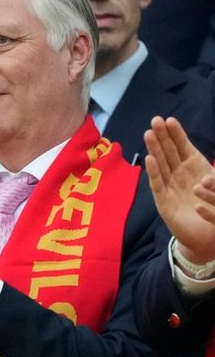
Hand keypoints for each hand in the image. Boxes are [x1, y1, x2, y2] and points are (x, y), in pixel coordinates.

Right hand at [144, 116, 214, 263]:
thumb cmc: (212, 209)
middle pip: (168, 152)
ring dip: (154, 149)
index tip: (169, 120)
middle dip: (162, 136)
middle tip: (154, 120)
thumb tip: (209, 171)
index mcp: (193, 168)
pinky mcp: (162, 201)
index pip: (182, 147)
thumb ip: (214, 176)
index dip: (176, 134)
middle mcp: (179, 175)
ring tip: (148, 134)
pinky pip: (157, 184)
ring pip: (161, 164)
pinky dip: (154, 172)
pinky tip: (149, 160)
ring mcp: (169, 186)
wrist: (206, 236)